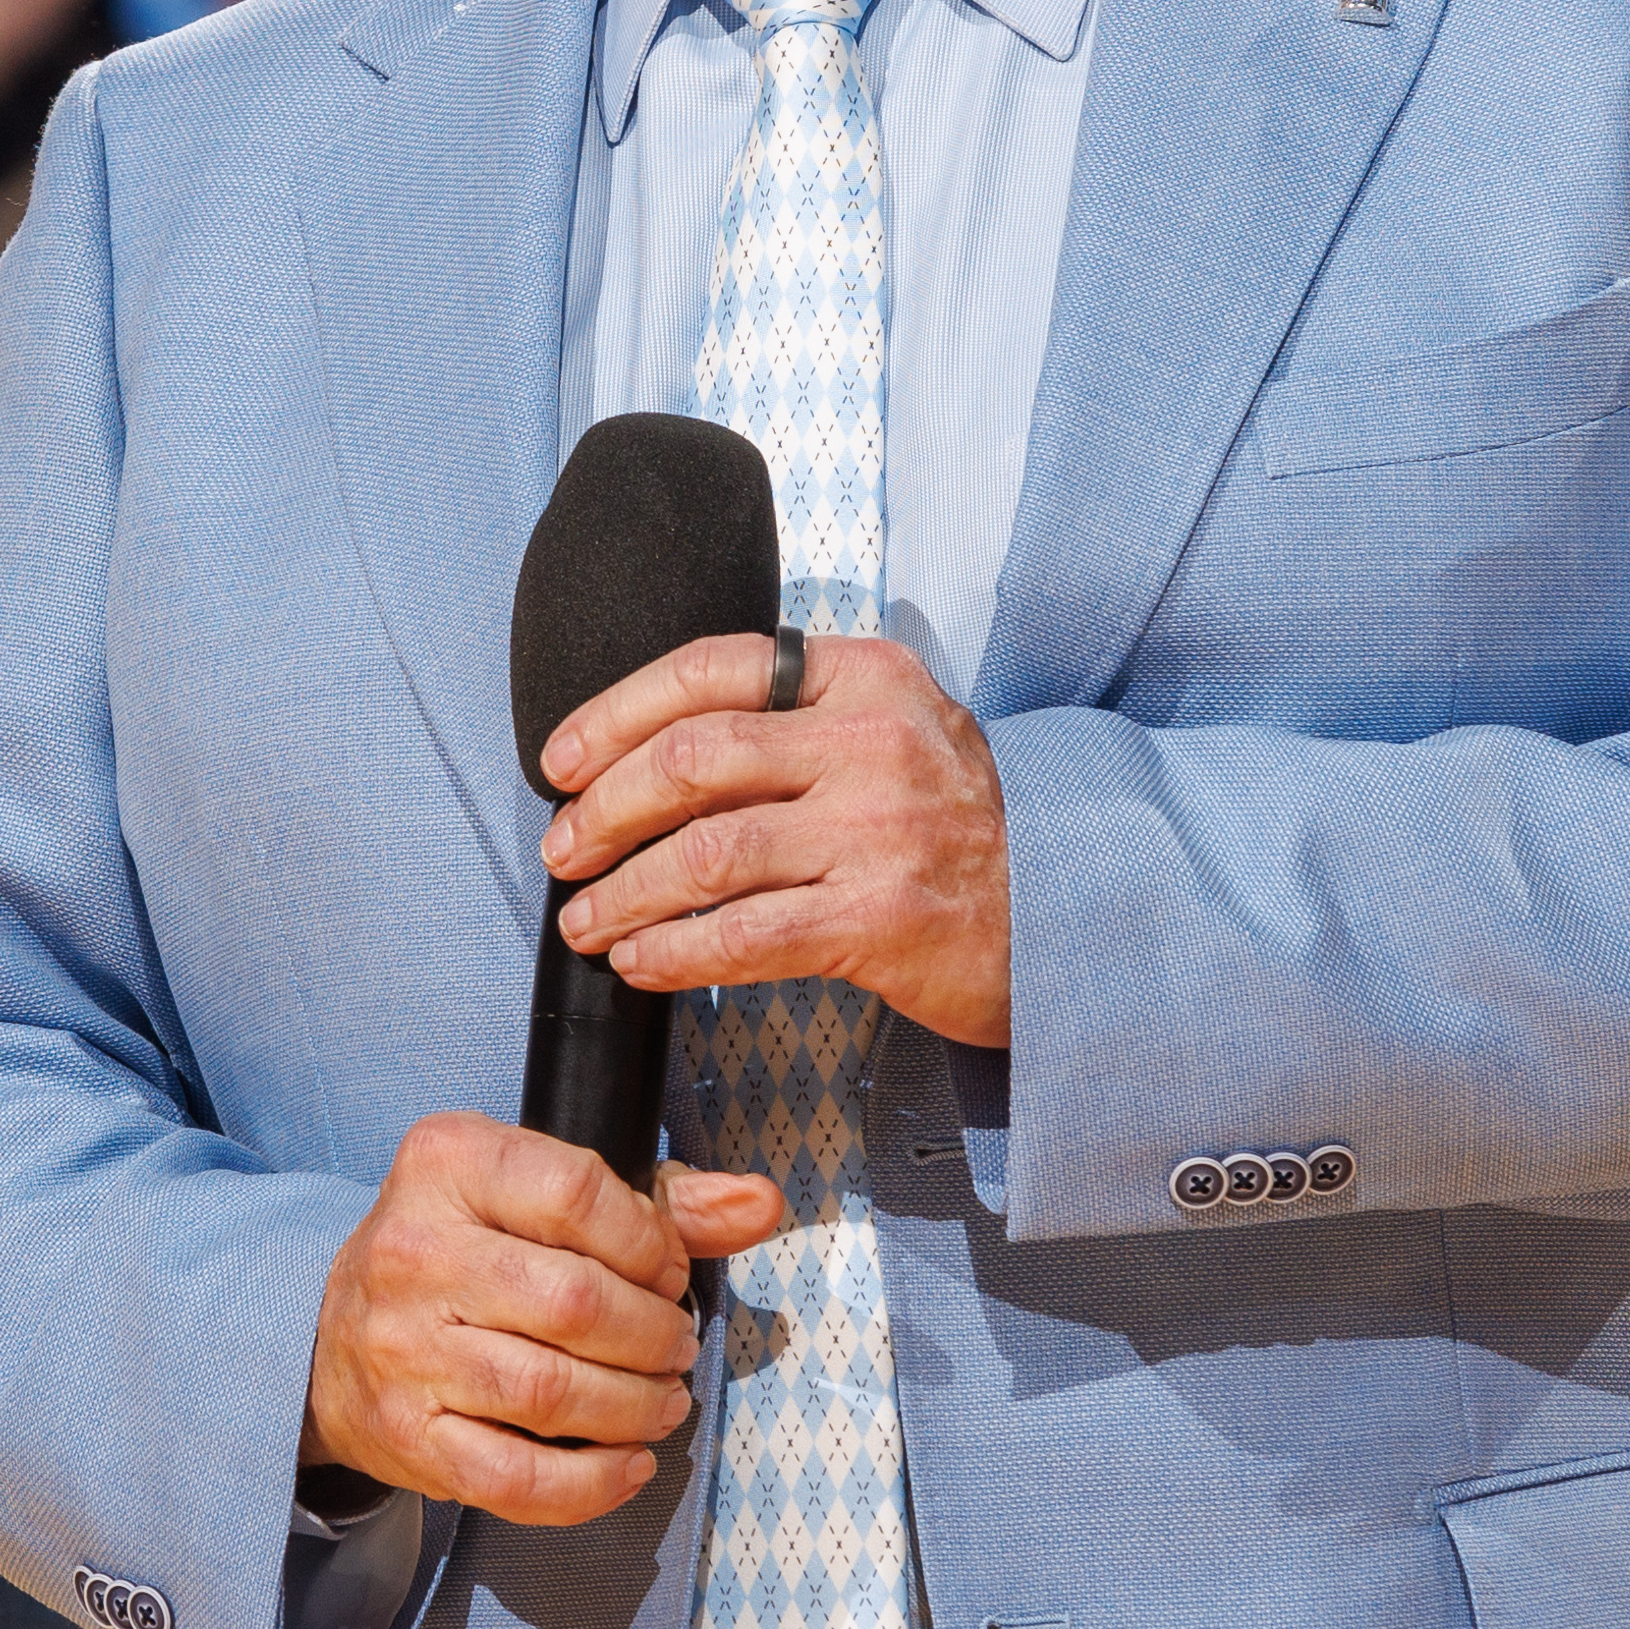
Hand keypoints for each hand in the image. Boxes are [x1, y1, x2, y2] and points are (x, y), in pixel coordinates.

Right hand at [300, 1109, 793, 1522]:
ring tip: (661, 1401)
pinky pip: (516, 1479)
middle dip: (654, 1335)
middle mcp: (415, 1252)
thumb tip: (757, 1204)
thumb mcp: (537, 1195)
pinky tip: (627, 1464)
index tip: (668, 1272)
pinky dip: (591, 1484)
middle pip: (577, 1302)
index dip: (651, 1244)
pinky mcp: (408, 1436)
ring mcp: (405, 1350)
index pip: (580, 1195)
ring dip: (635, 1407)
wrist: (329, 1340)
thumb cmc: (458, 1255)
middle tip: (674, 1347)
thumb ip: (658, 1201)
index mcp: (450, 1165)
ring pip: (553, 1392)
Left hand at [538, 624, 1013, 1046]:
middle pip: (692, 759)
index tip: (563, 758)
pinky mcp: (879, 918)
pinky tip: (640, 960)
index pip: (712, 668)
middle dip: (602, 809)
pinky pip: (744, 935)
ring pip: (705, 853)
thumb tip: (656, 747)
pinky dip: (673, 951)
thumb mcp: (902, 731)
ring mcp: (878, 832)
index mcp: (866, 678)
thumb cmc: (964, 829)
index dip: (616, 712)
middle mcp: (872, 743)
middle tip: (563, 848)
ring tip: (587, 919)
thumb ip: (802, 719)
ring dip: (622, 892)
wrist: (1066, 913)